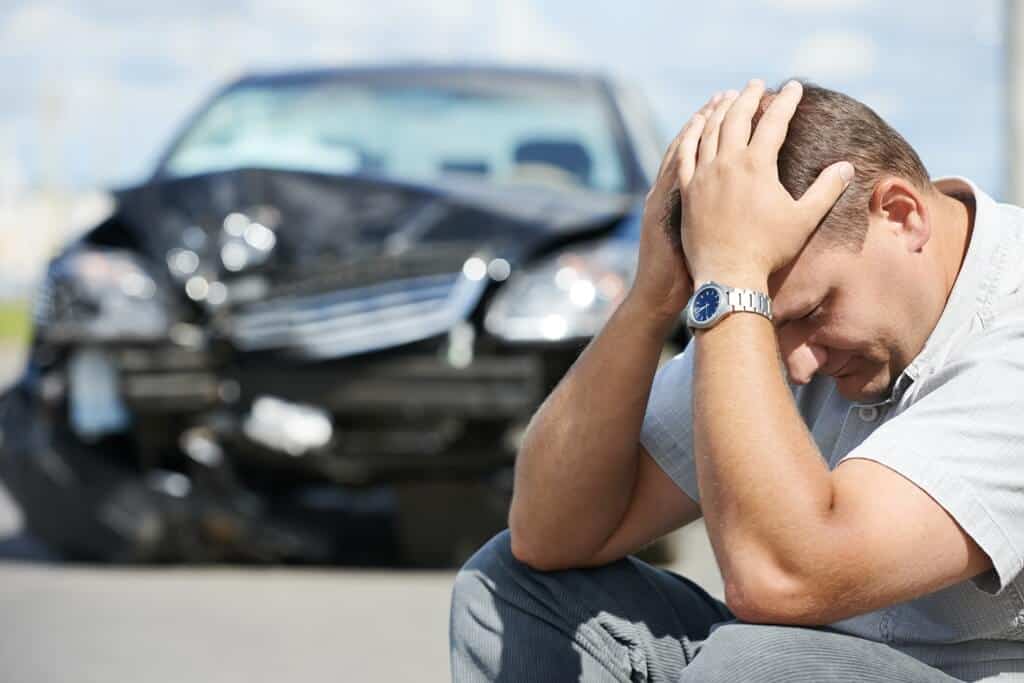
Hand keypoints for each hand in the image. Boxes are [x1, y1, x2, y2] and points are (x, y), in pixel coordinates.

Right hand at [629, 93, 722, 322]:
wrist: (659, 294)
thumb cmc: (683, 272)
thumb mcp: (696, 235)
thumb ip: (713, 212)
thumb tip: (742, 199)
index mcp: (682, 193)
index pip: (700, 151)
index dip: (715, 126)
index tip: (734, 103)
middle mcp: (672, 191)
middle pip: (694, 143)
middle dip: (713, 115)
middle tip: (731, 90)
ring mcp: (665, 199)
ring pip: (681, 152)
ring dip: (699, 125)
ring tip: (717, 102)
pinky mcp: (662, 212)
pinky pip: (672, 175)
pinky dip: (682, 153)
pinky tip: (696, 135)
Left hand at [678, 79, 853, 289]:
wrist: (728, 276)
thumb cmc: (769, 250)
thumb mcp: (804, 220)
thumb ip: (827, 190)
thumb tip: (847, 167)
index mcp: (757, 165)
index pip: (774, 121)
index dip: (785, 101)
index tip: (793, 87)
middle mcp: (727, 163)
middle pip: (737, 117)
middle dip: (748, 96)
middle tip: (756, 84)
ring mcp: (703, 175)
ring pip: (709, 130)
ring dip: (719, 109)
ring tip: (727, 96)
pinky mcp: (687, 189)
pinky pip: (685, 152)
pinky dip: (692, 132)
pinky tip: (696, 123)